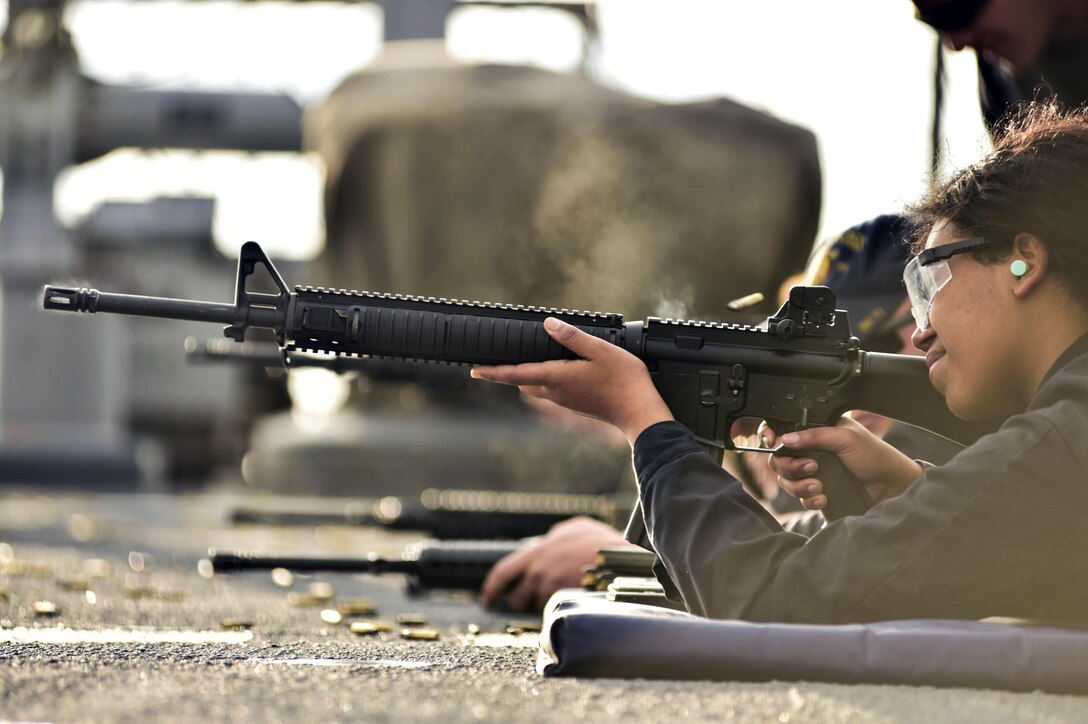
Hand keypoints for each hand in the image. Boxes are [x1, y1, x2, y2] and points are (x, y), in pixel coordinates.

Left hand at [470, 317, 672, 444]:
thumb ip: (572, 338)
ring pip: (536, 388)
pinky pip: (551, 391)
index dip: (493, 372)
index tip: (474, 370)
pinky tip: (551, 372)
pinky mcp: (576, 404)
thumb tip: (548, 325)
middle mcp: (556, 392)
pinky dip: (542, 381)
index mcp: (557, 378)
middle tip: (491, 363)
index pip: (516, 374)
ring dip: (525, 377)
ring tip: (517, 365)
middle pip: (522, 382)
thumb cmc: (624, 382)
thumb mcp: (600, 350)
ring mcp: (566, 401)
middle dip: (506, 373)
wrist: (640, 413)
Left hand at [479, 516, 633, 610]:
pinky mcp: (564, 603)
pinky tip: (572, 603)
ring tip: (562, 596)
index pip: (503, 571)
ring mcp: (551, 589)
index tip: (487, 599)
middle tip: (526, 604)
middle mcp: (539, 572)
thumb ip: (555, 537)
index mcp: (537, 551)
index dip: (492, 588)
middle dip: (519, 603)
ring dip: (544, 605)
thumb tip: (549, 541)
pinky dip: (559, 611)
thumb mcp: (574, 528)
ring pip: (537, 607)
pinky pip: (553, 613)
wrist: (621, 559)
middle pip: (517, 598)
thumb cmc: (600, 541)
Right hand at [763, 416, 923, 510]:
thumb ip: (815, 435)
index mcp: (815, 430)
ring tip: (820, 486)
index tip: (772, 444)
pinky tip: (824, 497)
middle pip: (778, 459)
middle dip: (790, 466)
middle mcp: (809, 450)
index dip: (771, 437)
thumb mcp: (846, 438)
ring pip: (786, 480)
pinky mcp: (817, 491)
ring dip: (799, 485)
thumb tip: (785, 439)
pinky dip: (808, 499)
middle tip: (811, 468)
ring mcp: (811, 472)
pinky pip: (799, 497)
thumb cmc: (874, 456)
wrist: (890, 486)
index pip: (782, 430)